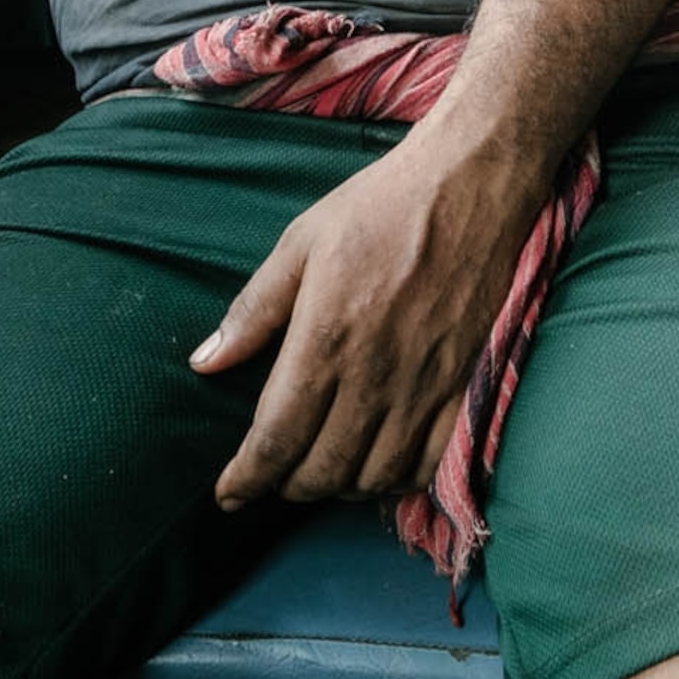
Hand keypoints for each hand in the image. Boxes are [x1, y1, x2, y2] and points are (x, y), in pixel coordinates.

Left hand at [189, 136, 548, 508]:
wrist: (473, 183)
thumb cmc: (381, 206)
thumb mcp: (301, 243)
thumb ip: (253, 310)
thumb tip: (205, 364)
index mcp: (325, 339)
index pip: (276, 438)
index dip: (247, 478)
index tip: (227, 494)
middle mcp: (374, 376)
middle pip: (321, 471)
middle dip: (286, 486)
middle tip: (271, 475)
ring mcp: (423, 387)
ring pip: (372, 478)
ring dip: (337, 486)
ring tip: (319, 468)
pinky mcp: (462, 386)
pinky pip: (425, 464)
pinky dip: (393, 480)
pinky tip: (375, 463)